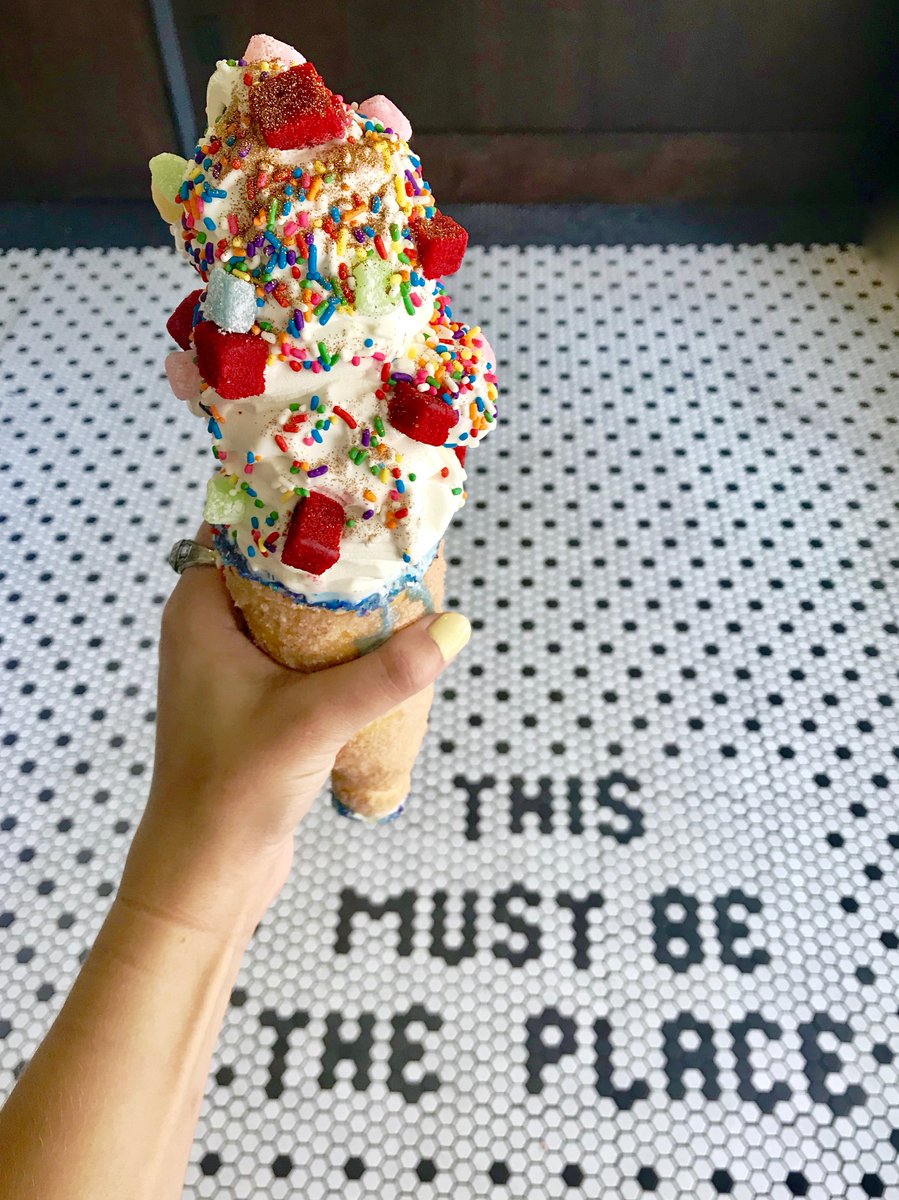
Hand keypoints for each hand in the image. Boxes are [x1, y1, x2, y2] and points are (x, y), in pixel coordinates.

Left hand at [120, 526, 469, 942]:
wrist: (207, 874)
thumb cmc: (235, 789)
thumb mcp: (316, 719)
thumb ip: (386, 675)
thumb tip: (453, 627)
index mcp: (198, 611)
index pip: (240, 528)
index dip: (294, 507)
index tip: (354, 494)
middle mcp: (209, 630)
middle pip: (274, 568)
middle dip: (330, 556)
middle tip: (389, 538)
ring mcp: (231, 668)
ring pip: (290, 613)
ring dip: (338, 606)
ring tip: (396, 584)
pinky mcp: (255, 702)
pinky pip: (299, 653)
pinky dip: (335, 646)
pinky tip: (380, 646)